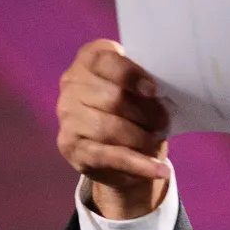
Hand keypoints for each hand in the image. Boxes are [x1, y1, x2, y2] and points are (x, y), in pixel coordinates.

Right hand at [56, 39, 171, 219]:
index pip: (104, 61)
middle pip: (112, 97)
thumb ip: (143, 84)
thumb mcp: (140, 90)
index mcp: (89, 59)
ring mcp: (67, 115)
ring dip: (141, 138)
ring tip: (157, 142)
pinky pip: (109, 156)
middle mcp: (71, 83)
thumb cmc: (133, 108)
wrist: (121, 151)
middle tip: (163, 123)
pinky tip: (158, 170)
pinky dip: (138, 164)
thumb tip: (156, 95)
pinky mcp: (70, 146)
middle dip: (144, 113)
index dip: (130, 74)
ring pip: (110, 127)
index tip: (153, 90)